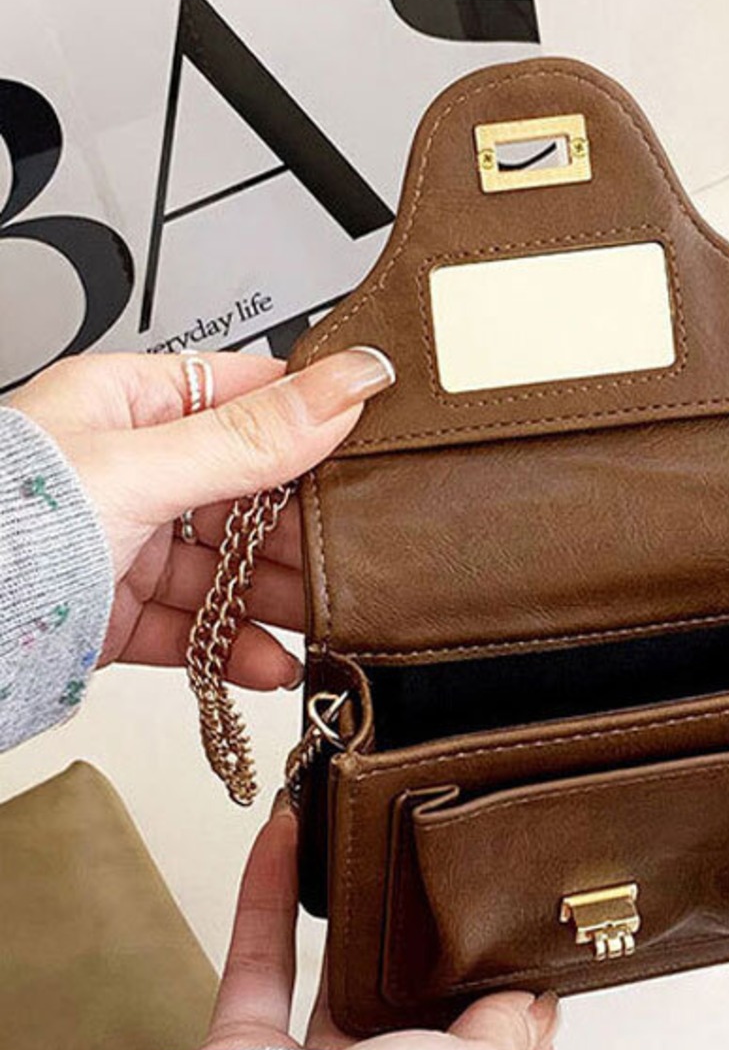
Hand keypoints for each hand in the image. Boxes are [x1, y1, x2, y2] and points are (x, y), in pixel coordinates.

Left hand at [6, 348, 393, 687]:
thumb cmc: (6, 526)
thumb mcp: (144, 469)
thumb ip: (253, 437)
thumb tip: (347, 385)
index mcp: (127, 406)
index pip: (246, 398)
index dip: (313, 422)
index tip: (372, 448)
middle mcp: (130, 470)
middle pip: (249, 495)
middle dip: (303, 533)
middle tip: (353, 558)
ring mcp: (127, 542)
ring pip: (230, 567)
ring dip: (279, 600)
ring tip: (323, 624)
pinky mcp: (120, 610)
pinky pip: (199, 626)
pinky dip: (239, 649)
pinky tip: (272, 664)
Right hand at [203, 806, 562, 1049]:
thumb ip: (512, 1032)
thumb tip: (534, 1002)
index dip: (530, 1021)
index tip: (533, 963)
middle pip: (420, 1022)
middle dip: (426, 960)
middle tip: (444, 887)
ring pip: (335, 984)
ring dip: (345, 918)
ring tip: (368, 853)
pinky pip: (261, 960)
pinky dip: (267, 895)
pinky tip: (288, 838)